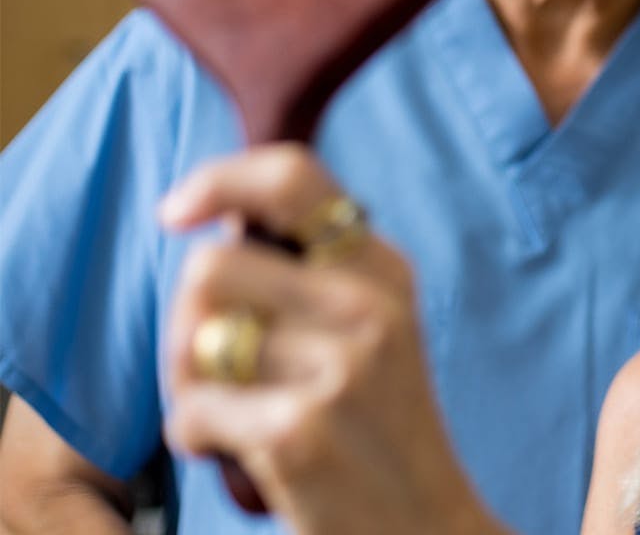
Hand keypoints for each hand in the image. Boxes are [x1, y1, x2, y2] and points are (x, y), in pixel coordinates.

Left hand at [160, 144, 500, 534]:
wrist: (427, 524)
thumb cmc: (379, 430)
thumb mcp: (375, 330)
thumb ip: (312, 274)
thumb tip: (215, 222)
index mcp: (385, 270)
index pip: (293, 176)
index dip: (218, 180)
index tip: (176, 211)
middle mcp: (368, 306)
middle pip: (210, 266)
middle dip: (186, 321)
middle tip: (215, 367)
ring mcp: (338, 367)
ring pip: (193, 340)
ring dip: (187, 384)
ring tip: (231, 413)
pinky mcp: (299, 429)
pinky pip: (191, 413)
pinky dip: (197, 439)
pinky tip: (241, 454)